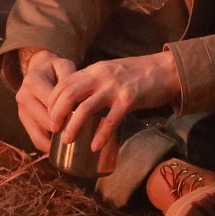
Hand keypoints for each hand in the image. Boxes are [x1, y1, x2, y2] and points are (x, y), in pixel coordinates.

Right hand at [15, 48, 77, 152]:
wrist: (37, 69)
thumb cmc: (55, 69)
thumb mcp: (64, 65)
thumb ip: (70, 78)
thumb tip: (77, 98)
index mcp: (33, 80)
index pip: (52, 102)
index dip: (68, 113)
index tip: (84, 119)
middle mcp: (23, 96)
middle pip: (46, 120)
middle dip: (64, 129)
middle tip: (82, 133)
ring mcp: (21, 110)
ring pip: (39, 134)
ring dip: (56, 142)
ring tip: (73, 143)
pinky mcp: (23, 120)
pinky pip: (35, 138)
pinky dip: (49, 146)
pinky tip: (62, 147)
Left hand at [49, 52, 181, 154]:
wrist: (165, 69)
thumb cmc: (138, 73)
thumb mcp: (110, 71)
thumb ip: (94, 82)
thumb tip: (77, 101)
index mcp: (94, 70)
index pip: (64, 83)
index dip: (52, 100)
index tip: (49, 115)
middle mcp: (101, 76)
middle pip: (69, 94)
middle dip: (56, 113)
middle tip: (53, 129)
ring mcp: (114, 88)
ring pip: (85, 108)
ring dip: (73, 126)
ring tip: (67, 140)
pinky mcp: (129, 100)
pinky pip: (110, 120)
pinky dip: (101, 135)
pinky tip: (95, 146)